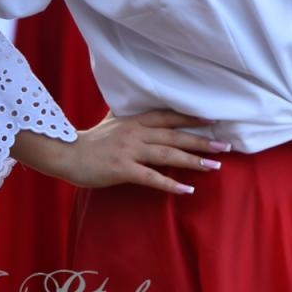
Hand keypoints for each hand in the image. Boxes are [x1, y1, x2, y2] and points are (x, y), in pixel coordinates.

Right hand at [12, 110, 228, 194]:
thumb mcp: (112, 121)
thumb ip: (128, 114)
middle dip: (203, 140)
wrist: (65, 154)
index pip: (171, 117)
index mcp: (136, 121)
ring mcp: (130, 151)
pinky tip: (187, 189)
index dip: (193, 118)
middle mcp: (137, 133)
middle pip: (176, 135)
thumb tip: (135, 102)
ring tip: (215, 166)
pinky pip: (151, 178)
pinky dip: (170, 184)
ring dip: (194, 161)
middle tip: (226, 146)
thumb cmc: (90, 139)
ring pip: (168, 155)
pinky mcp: (122, 170)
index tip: (216, 120)